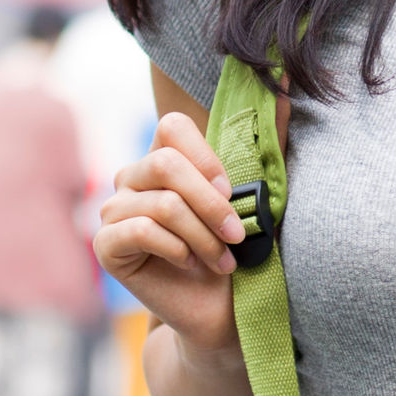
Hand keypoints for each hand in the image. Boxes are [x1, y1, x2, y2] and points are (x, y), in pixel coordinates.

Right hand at [95, 109, 248, 353]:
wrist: (224, 311)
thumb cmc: (239, 252)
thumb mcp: (258, 195)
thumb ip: (268, 141)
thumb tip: (288, 84)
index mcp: (165, 160)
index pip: (172, 126)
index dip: (206, 158)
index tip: (233, 193)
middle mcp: (133, 179)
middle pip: (165, 163)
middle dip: (210, 204)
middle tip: (236, 234)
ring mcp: (115, 211)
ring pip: (161, 203)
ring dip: (202, 236)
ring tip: (222, 260)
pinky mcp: (106, 245)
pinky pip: (141, 230)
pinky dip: (177, 249)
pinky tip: (190, 265)